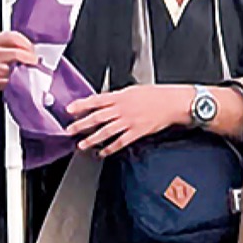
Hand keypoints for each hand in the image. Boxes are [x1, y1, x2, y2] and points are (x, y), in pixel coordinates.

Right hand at [0, 30, 38, 91]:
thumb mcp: (3, 45)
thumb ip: (16, 44)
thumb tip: (34, 52)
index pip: (14, 37)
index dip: (27, 44)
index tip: (33, 51)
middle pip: (16, 53)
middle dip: (29, 57)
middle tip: (34, 61)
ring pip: (13, 68)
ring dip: (20, 70)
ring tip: (20, 69)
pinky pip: (8, 80)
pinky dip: (13, 79)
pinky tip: (12, 77)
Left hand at [66, 84, 190, 157]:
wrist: (173, 102)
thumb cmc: (157, 95)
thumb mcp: (134, 90)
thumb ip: (118, 97)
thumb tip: (105, 102)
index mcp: (121, 96)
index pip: (96, 100)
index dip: (81, 105)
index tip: (70, 110)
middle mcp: (122, 109)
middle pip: (97, 117)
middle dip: (81, 124)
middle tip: (70, 130)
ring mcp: (129, 121)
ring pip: (106, 131)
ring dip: (92, 139)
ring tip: (82, 144)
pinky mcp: (137, 132)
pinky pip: (120, 142)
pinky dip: (110, 148)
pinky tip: (103, 152)